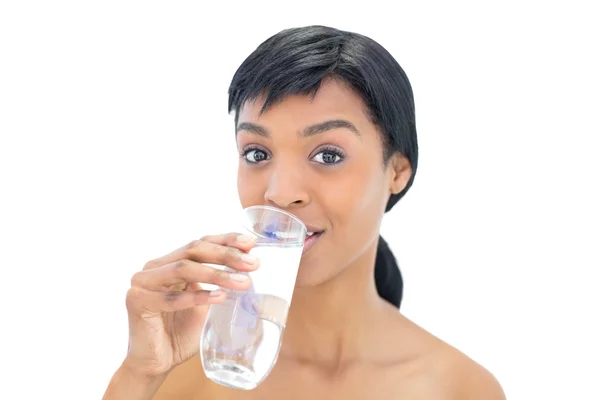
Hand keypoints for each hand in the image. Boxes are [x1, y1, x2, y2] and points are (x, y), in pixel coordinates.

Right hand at [123, 233, 258, 377]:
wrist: (156, 363)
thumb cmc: (181, 333)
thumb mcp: (206, 303)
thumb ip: (220, 285)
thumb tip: (251, 272)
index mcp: (170, 262)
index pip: (201, 243)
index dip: (226, 240)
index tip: (251, 243)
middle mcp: (155, 267)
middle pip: (193, 250)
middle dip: (226, 255)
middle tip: (252, 264)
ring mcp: (143, 282)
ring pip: (184, 268)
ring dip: (217, 274)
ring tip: (242, 282)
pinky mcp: (137, 301)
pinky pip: (172, 297)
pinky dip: (198, 296)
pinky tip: (220, 297)